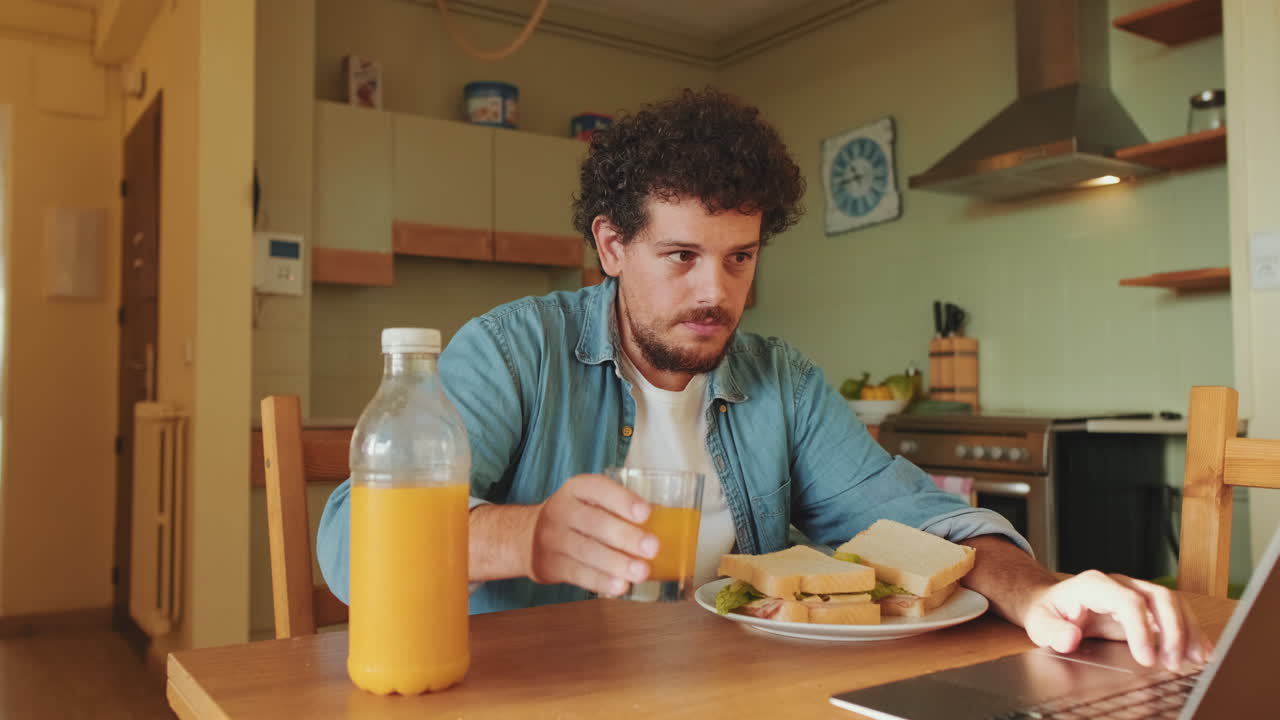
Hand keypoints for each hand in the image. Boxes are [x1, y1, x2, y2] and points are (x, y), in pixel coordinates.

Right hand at [525, 473, 657, 596]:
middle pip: (594, 523)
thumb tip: (668, 524)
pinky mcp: (549, 565)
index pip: (598, 488)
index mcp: (576, 488)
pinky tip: (620, 587)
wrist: (526, 536)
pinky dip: (601, 582)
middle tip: (653, 547)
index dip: (622, 500)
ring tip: (641, 572)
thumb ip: (618, 508)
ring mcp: (552, 538)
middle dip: (625, 536)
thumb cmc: (576, 517)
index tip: (646, 513)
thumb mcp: (589, 501)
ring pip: (586, 551)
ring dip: (616, 563)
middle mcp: (561, 509)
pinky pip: (577, 574)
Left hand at [1021, 570, 1212, 670]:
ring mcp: (1135, 592)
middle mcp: (1120, 584)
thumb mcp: (1039, 623)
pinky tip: (1200, 651)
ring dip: (1187, 630)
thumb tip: (1070, 638)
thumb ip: (1053, 631)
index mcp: (1094, 584)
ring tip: (1194, 659)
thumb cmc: (1047, 612)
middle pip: (1158, 597)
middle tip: (1174, 663)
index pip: (1128, 601)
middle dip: (1173, 630)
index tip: (1147, 659)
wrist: (1050, 603)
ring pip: (1172, 603)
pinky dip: (1189, 631)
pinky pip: (1174, 613)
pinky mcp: (1145, 606)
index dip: (1142, 629)